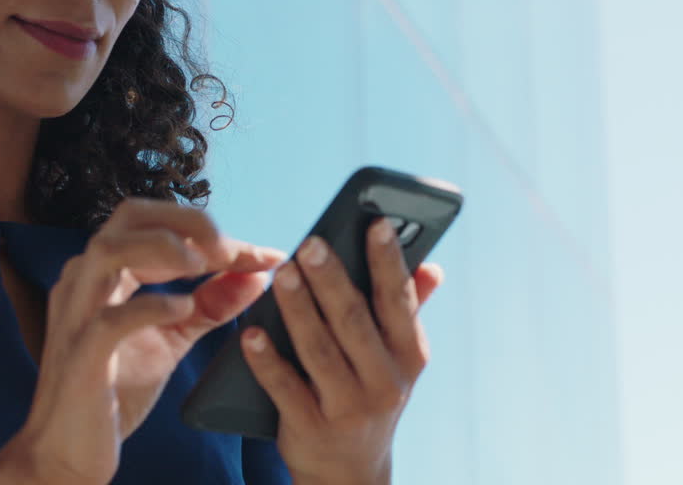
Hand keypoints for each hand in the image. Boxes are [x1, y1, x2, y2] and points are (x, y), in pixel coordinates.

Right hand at [10, 197, 285, 484]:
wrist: (69, 451)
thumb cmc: (114, 389)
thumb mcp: (171, 338)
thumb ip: (211, 305)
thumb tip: (258, 275)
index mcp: (103, 272)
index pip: (157, 224)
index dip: (212, 232)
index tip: (264, 253)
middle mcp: (84, 280)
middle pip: (129, 216)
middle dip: (185, 221)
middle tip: (230, 248)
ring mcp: (76, 314)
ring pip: (108, 251)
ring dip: (163, 248)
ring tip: (205, 264)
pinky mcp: (80, 355)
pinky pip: (110, 318)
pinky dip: (150, 306)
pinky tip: (183, 309)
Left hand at [240, 217, 442, 484]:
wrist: (350, 471)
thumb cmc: (369, 393)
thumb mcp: (397, 360)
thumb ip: (408, 310)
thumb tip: (431, 266)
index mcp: (408, 354)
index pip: (399, 300)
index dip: (388, 260)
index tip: (375, 223)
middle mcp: (384, 382)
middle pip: (355, 321)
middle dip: (332, 279)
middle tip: (310, 242)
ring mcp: (348, 408)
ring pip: (320, 350)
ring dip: (299, 309)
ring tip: (282, 273)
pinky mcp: (311, 427)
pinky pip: (286, 389)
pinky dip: (268, 361)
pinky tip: (252, 333)